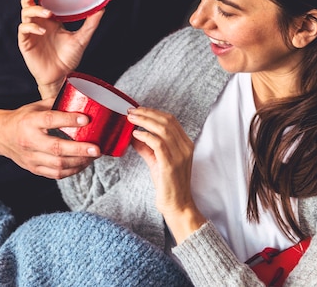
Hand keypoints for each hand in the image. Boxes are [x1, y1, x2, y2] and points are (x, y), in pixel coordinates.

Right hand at [0, 98, 101, 178]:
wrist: (1, 136)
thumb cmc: (22, 118)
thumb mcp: (35, 106)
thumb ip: (56, 103)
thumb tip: (79, 96)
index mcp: (29, 122)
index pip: (50, 120)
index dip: (69, 120)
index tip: (86, 119)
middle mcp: (29, 141)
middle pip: (56, 148)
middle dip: (79, 150)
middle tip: (96, 148)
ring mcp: (31, 158)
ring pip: (57, 165)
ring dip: (79, 162)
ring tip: (93, 156)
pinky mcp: (34, 169)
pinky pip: (55, 174)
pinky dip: (72, 170)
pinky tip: (82, 164)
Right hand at [18, 0, 103, 97]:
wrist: (61, 76)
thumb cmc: (69, 58)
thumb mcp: (82, 38)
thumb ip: (91, 23)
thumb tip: (102, 8)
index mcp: (51, 20)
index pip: (42, 0)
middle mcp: (40, 23)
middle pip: (28, 2)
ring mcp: (32, 32)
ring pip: (25, 13)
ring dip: (35, 10)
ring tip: (48, 14)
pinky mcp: (26, 43)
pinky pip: (24, 29)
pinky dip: (32, 27)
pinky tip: (42, 31)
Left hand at [127, 106, 206, 242]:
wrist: (177, 206)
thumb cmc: (167, 184)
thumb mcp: (157, 161)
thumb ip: (147, 146)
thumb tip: (133, 134)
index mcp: (185, 143)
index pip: (171, 119)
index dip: (153, 111)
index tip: (138, 109)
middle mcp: (185, 146)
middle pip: (167, 120)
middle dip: (147, 112)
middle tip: (131, 111)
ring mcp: (180, 155)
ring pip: (163, 129)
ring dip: (144, 121)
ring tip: (131, 119)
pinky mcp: (171, 164)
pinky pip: (158, 143)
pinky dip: (146, 136)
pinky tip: (135, 134)